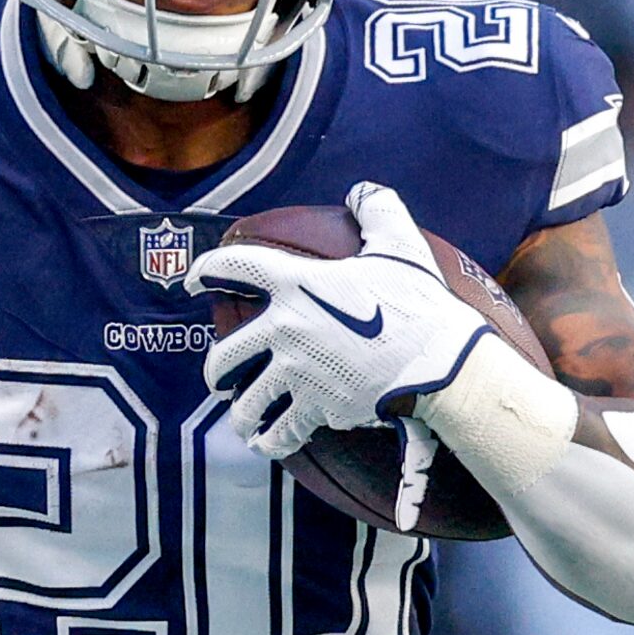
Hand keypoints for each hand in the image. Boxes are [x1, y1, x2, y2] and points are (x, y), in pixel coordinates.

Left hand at [185, 182, 491, 459]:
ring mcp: (296, 373)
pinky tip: (269, 442)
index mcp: (295, 283)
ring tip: (243, 418)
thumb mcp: (399, 243)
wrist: (441, 361)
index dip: (205, 269)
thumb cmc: (419, 301)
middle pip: (225, 356)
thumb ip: (376, 209)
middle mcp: (284, 328)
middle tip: (219, 377)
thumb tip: (361, 192)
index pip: (234, 266)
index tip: (191, 279)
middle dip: (216, 371)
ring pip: (245, 403)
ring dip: (241, 414)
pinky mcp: (315, 408)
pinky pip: (280, 432)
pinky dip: (272, 441)